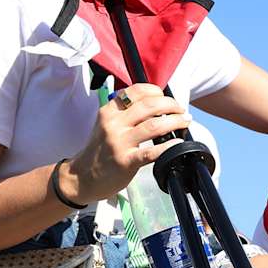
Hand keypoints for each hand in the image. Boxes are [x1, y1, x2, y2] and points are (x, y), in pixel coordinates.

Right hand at [66, 84, 193, 203]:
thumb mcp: (106, 124)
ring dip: (174, 122)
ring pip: (153, 126)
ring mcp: (119, 142)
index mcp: (109, 111)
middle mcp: (114, 124)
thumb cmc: (99, 151)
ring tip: (184, 122)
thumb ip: (125, 113)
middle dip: (171, 105)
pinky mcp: (126, 161)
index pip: (136, 91)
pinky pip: (151, 152)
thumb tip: (154, 104)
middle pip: (149, 106)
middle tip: (181, 110)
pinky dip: (168, 146)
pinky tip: (177, 144)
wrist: (83, 176)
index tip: (165, 97)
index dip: (156, 91)